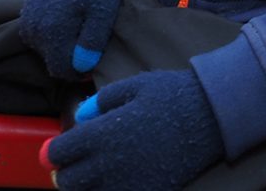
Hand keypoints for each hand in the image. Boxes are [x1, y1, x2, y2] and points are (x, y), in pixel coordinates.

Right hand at [20, 0, 123, 79]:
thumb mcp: (103, 14)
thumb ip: (91, 44)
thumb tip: (81, 68)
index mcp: (52, 33)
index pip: (61, 70)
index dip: (79, 71)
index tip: (94, 59)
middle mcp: (33, 30)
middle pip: (52, 61)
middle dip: (71, 58)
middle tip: (91, 41)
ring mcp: (27, 21)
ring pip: (45, 49)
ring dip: (62, 46)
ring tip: (81, 27)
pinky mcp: (27, 12)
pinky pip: (39, 36)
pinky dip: (53, 35)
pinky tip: (69, 20)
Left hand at [42, 69, 223, 190]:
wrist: (213, 117)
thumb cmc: (174, 95)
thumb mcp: (137, 86)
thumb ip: (102, 101)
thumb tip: (81, 116)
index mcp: (103, 134)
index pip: (59, 153)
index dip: (52, 152)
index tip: (55, 150)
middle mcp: (109, 163)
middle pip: (68, 182)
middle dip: (65, 173)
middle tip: (73, 164)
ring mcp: (127, 183)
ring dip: (86, 186)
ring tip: (94, 175)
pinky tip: (117, 181)